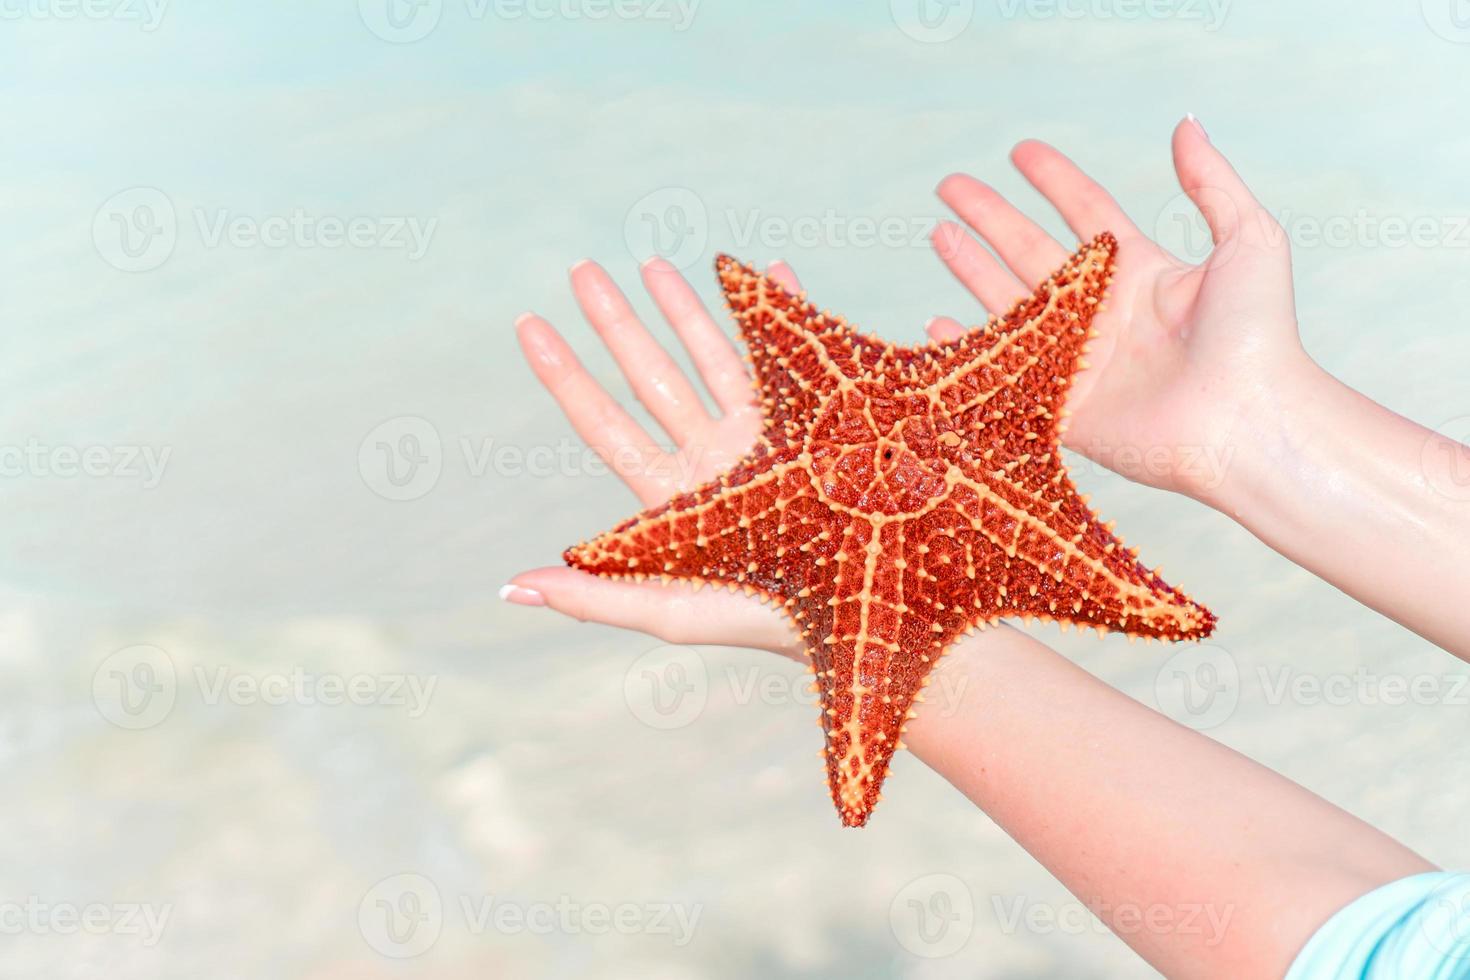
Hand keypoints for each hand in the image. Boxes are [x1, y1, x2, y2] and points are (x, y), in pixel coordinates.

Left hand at [505, 256, 809, 657]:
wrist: (862, 613)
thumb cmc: (762, 623)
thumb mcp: (669, 612)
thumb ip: (593, 598)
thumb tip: (510, 589)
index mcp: (671, 497)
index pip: (604, 424)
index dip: (565, 375)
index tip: (528, 323)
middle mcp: (710, 458)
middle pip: (650, 377)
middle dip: (616, 323)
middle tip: (581, 269)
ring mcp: (760, 437)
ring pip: (711, 358)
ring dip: (684, 310)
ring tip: (652, 263)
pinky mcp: (814, 422)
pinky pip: (791, 354)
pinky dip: (782, 311)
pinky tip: (766, 272)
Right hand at [924, 116, 1304, 501]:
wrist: (1244, 420)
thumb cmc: (1258, 334)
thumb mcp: (1248, 239)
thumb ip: (1212, 183)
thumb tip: (1185, 125)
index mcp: (1141, 274)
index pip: (1087, 214)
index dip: (1054, 181)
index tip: (1020, 152)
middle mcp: (1104, 313)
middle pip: (1033, 252)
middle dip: (991, 218)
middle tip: (951, 186)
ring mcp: (1079, 359)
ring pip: (1010, 303)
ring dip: (972, 268)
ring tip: (939, 233)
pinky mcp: (1062, 407)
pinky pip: (1003, 372)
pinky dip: (967, 350)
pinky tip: (938, 326)